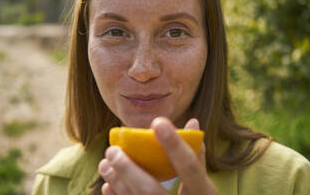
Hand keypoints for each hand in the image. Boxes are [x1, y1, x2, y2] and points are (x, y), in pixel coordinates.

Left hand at [98, 117, 217, 194]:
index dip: (175, 145)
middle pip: (152, 191)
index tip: (157, 122)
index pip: (190, 168)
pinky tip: (109, 186)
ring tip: (105, 164)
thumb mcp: (204, 184)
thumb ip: (197, 156)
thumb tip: (191, 121)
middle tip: (112, 150)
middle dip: (128, 169)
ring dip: (117, 183)